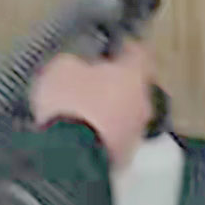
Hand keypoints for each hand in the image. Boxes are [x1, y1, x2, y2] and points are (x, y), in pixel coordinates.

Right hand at [29, 38, 155, 170]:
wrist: (70, 157)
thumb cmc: (70, 104)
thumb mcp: (61, 68)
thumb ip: (75, 61)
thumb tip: (77, 64)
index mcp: (133, 74)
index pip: (139, 52)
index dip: (125, 47)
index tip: (113, 47)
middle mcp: (143, 102)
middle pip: (135, 85)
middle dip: (117, 82)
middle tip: (95, 78)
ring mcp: (136, 133)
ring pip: (127, 113)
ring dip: (111, 109)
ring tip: (85, 108)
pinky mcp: (124, 158)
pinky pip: (116, 136)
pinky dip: (104, 132)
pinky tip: (83, 131)